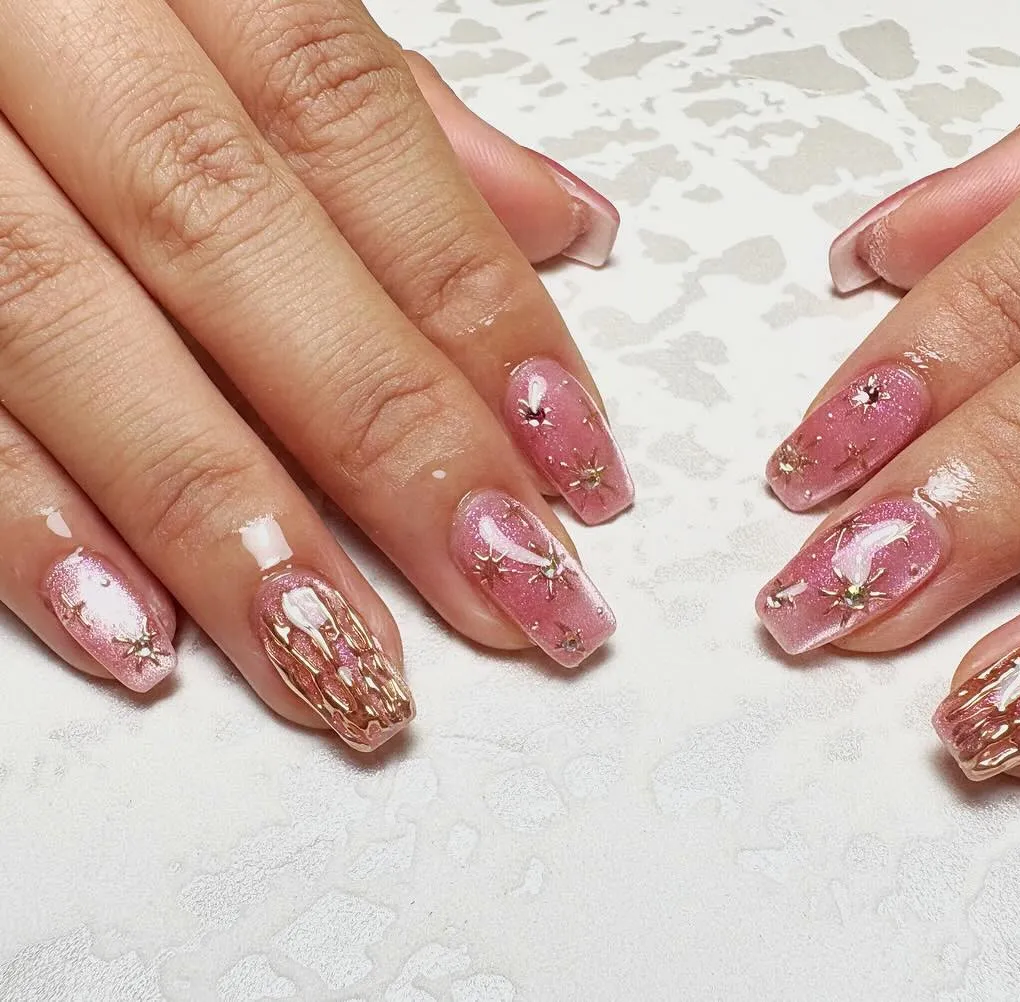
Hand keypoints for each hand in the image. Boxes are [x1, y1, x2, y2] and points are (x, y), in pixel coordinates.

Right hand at [0, 0, 629, 750]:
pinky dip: (17, 514)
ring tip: (343, 657)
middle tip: (509, 587)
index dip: (473, 301)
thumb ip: (376, 109)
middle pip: (232, 239)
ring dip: (221, 514)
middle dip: (384, 434)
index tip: (572, 460)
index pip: (350, 127)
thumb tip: (556, 222)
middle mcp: (28, 25)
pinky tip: (130, 628)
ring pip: (64, 326)